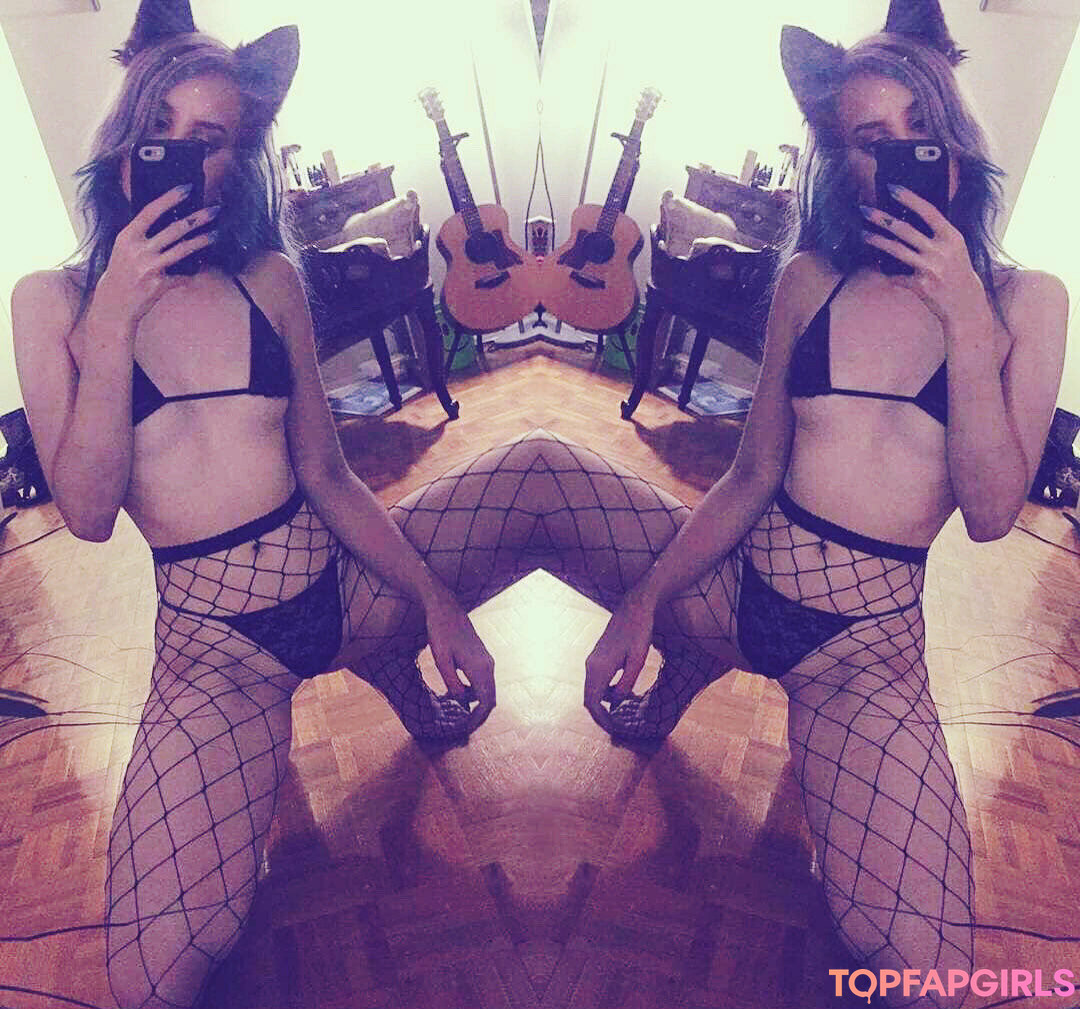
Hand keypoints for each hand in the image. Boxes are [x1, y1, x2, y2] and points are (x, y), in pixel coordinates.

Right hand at [93, 186, 219, 331]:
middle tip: (215, 210)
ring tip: (217, 234)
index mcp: (127, 236)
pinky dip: (191, 274)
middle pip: (174, 229)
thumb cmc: (122, 273)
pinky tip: (197, 271)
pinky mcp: (159, 285)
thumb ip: (142, 234)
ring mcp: (149, 268)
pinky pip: (183, 276)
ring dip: (203, 241)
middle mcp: (137, 250)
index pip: (151, 211)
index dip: (170, 198)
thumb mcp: (124, 248)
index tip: (187, 188)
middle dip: (198, 218)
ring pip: (183, 250)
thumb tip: (171, 220)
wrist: (113, 305)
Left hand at [423, 590, 495, 729]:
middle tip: (461, 727)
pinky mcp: (482, 658)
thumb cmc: (440, 632)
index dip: (477, 719)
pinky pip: (482, 682)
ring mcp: (487, 661)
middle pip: (490, 699)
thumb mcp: (441, 659)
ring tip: (455, 712)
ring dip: (474, 703)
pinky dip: (473, 692)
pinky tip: (455, 694)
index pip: (485, 702)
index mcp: (480, 668)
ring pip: (486, 691)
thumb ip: (452, 682)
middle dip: (478, 715)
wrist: (446, 609)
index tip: (464, 728)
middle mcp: (488, 665)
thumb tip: (461, 701)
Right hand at [583, 587, 656, 731]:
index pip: (593, 702)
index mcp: (599, 668)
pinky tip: (625, 693)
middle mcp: (591, 665)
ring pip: (594, 691)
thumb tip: (617, 702)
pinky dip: (608, 692)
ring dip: (606, 703)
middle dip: (602, 715)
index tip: (615, 729)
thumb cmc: (639, 632)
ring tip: (626, 711)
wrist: (634, 608)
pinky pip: (598, 682)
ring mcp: (593, 661)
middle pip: (589, 699)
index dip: (602, 719)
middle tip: (618, 726)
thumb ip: (626, 683)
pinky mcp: (598, 658)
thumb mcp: (637, 660)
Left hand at [860, 186, 991, 333]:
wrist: (966, 303)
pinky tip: (881, 270)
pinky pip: (897, 276)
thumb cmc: (957, 272)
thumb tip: (908, 218)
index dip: (910, 198)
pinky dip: (888, 273)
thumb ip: (937, 234)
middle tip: (864, 210)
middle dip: (882, 218)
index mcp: (953, 237)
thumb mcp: (954, 248)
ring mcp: (931, 268)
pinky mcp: (921, 285)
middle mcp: (942, 251)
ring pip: (896, 250)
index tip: (892, 188)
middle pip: (905, 230)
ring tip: (863, 234)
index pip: (929, 211)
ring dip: (877, 241)